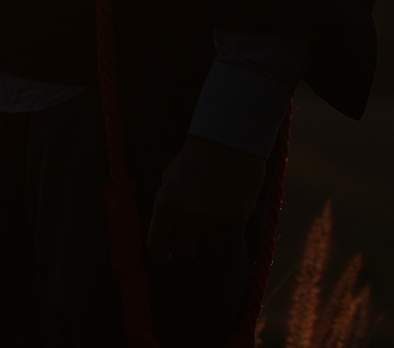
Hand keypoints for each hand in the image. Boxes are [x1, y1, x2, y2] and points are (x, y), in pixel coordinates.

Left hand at [146, 134, 265, 288]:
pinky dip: (229, 233)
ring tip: (213, 221)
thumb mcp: (169, 178)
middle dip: (188, 248)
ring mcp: (212, 217)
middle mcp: (186, 214)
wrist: (228, 137)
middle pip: (185, 254)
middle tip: (194, 238)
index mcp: (165, 203)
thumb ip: (166, 207)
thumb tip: (164, 236)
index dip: (162, 256)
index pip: (156, 247)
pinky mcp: (236, 218)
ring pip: (209, 251)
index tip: (167, 256)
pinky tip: (229, 216)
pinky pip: (230, 242)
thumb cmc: (196, 157)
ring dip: (211, 240)